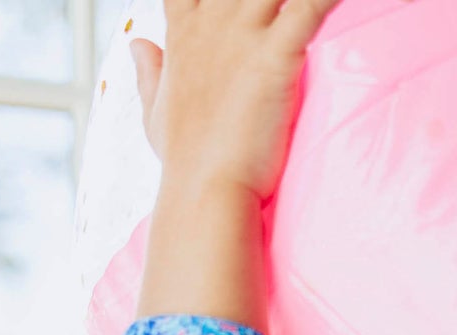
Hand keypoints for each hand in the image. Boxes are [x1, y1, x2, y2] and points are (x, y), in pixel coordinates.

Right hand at [132, 0, 340, 203]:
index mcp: (183, 33)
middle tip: (273, 11)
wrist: (205, 192)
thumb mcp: (155, 113)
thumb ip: (150, 72)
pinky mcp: (275, 56)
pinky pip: (308, 7)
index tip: (225, 4)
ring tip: (319, 3)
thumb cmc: (184, 162)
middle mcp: (212, 23)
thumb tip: (137, 43)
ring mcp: (242, 35)